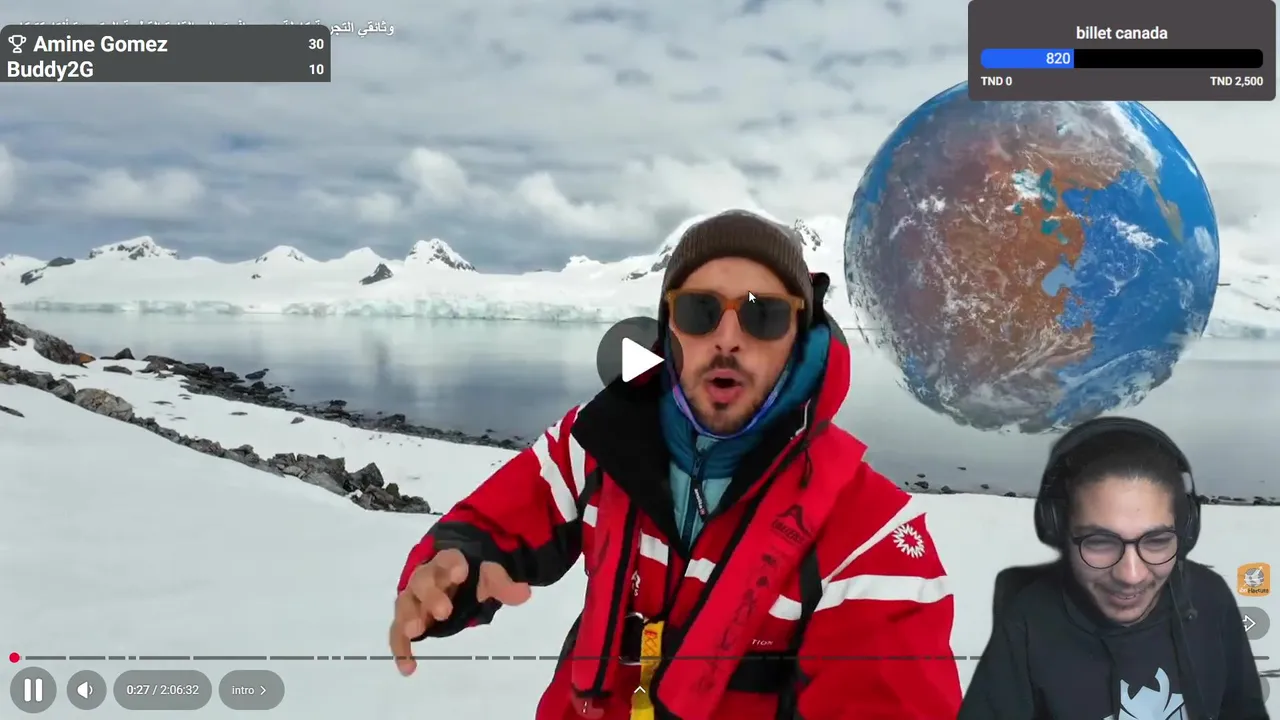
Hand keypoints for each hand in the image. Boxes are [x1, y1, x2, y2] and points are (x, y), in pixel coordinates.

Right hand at [389, 548, 532, 674]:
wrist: (456, 575)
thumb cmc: (472, 573)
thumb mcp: (491, 574)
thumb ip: (502, 582)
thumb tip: (522, 593)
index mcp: (448, 561)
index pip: (448, 558)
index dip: (452, 564)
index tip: (461, 574)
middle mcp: (426, 576)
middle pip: (422, 580)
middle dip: (431, 595)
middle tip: (444, 612)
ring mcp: (415, 597)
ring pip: (406, 603)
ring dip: (409, 617)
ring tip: (415, 632)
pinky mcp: (410, 618)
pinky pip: (398, 632)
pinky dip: (401, 648)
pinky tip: (408, 668)